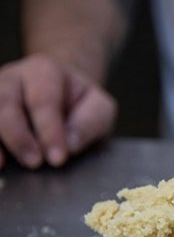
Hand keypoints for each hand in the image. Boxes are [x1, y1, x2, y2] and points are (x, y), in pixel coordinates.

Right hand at [0, 55, 115, 169]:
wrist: (65, 97)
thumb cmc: (82, 104)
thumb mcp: (100, 109)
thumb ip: (90, 122)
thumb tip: (70, 145)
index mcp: (45, 71)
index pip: (43, 100)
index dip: (49, 130)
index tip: (59, 158)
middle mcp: (13, 78)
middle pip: (5, 102)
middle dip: (19, 136)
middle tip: (35, 163)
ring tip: (3, 165)